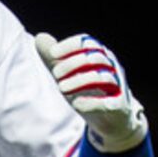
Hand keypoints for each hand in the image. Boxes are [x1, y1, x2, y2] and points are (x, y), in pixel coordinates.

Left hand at [34, 32, 147, 153]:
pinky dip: (91, 102)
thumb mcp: (69, 74)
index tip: (53, 53)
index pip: (88, 42)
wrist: (112, 118)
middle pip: (95, 58)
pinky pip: (107, 102)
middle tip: (55, 74)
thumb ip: (55, 59)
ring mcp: (117, 86)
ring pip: (103, 77)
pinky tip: (76, 104)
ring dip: (80, 81)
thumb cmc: (89, 91)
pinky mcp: (118, 107)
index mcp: (99, 56)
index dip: (70, 45)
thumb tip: (39, 37)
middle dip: (72, 64)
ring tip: (61, 88)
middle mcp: (111, 67)